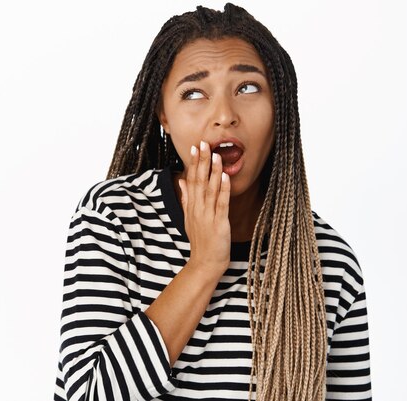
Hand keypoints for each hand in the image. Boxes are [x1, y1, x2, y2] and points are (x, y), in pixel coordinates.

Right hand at [178, 140, 230, 276]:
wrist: (204, 263)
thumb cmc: (200, 241)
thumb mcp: (189, 218)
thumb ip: (186, 198)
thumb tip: (182, 181)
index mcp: (191, 206)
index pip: (192, 180)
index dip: (194, 163)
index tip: (195, 147)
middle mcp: (197, 209)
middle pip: (199, 181)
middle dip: (202, 162)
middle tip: (204, 143)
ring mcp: (207, 216)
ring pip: (209, 190)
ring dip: (213, 172)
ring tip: (216, 155)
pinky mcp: (218, 224)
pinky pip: (221, 204)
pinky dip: (222, 190)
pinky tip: (224, 177)